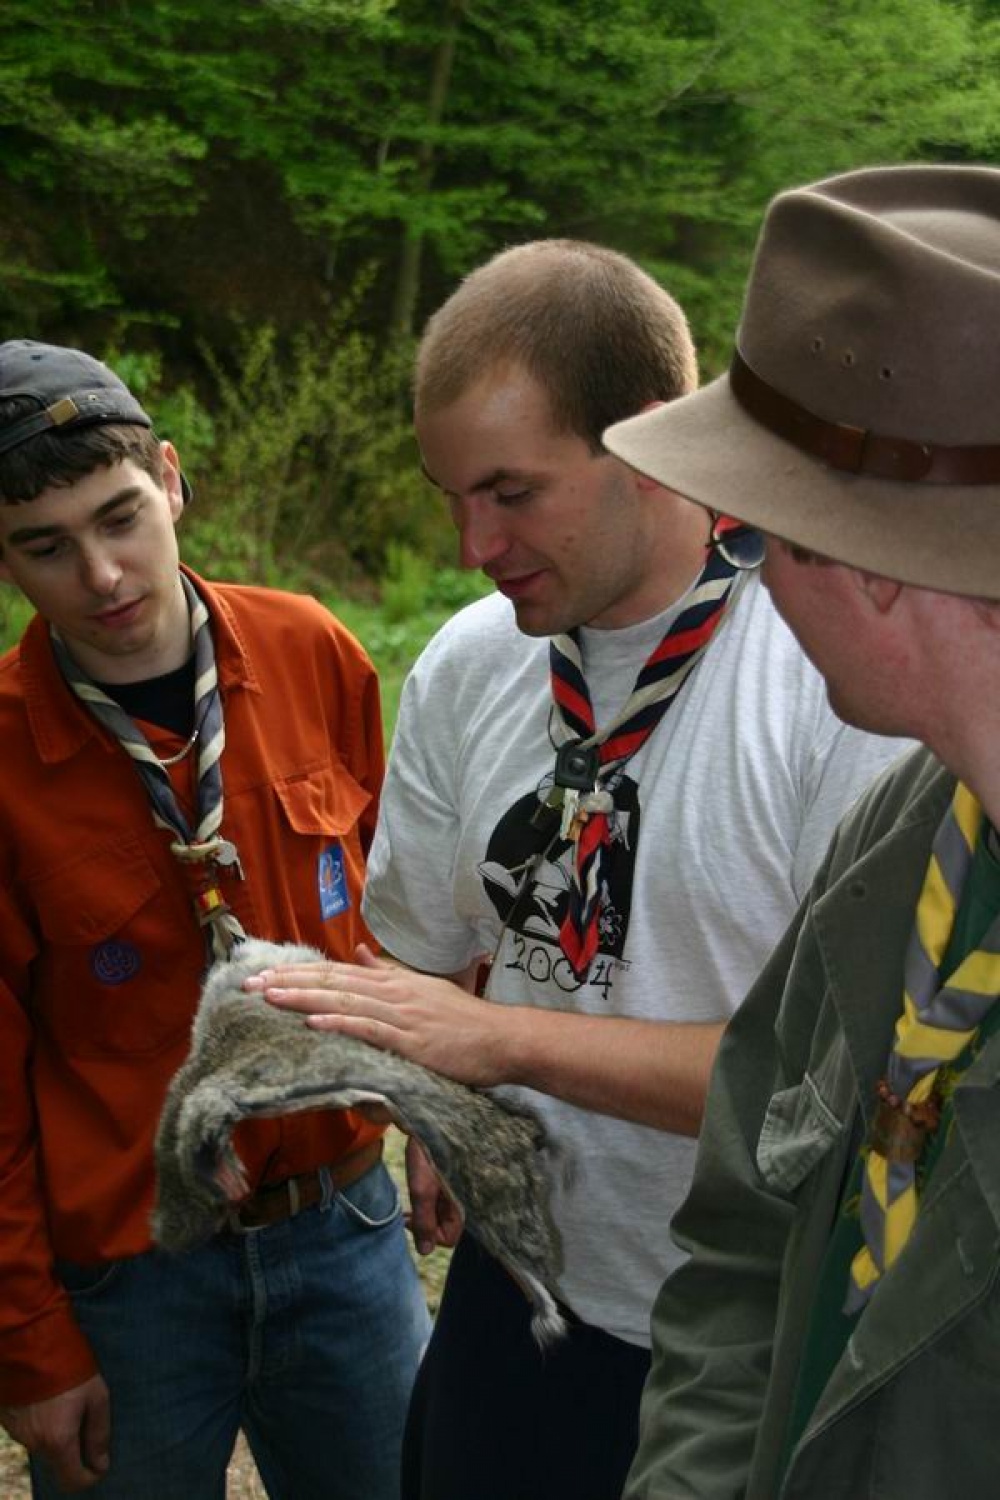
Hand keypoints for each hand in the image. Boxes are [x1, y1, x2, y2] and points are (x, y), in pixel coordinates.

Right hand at [1, 1374, 109, 1491]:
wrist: (31, 1339)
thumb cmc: (70, 1366)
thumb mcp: (97, 1396)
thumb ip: (99, 1434)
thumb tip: (101, 1464)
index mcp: (58, 1440)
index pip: (72, 1481)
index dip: (89, 1476)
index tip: (100, 1463)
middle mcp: (34, 1443)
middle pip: (58, 1461)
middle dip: (75, 1449)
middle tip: (86, 1419)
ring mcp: (17, 1432)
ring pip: (43, 1445)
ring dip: (56, 1432)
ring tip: (67, 1400)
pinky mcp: (7, 1419)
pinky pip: (29, 1430)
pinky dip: (41, 1421)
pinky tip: (49, 1396)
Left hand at [246, 944, 517, 1087]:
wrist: (501, 1039)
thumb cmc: (462, 1019)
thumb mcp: (422, 987)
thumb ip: (387, 972)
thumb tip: (359, 952)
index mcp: (391, 982)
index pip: (335, 972)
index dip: (298, 972)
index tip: (263, 973)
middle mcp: (392, 993)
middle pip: (331, 983)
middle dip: (287, 983)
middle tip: (248, 984)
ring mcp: (402, 1016)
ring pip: (343, 1002)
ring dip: (303, 999)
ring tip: (269, 997)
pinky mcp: (412, 1041)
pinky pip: (370, 1030)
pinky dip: (340, 1024)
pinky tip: (313, 1022)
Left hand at [405, 1136, 462, 1253]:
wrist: (430, 1118)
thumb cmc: (428, 1152)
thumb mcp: (422, 1188)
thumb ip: (424, 1221)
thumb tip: (425, 1253)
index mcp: (463, 1203)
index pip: (448, 1239)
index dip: (426, 1235)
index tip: (407, 1219)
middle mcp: (465, 1199)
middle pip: (445, 1228)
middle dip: (424, 1223)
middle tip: (405, 1213)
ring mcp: (459, 1189)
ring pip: (441, 1214)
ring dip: (424, 1211)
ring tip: (410, 1200)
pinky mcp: (453, 1179)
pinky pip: (441, 1201)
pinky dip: (428, 1200)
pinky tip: (418, 1188)